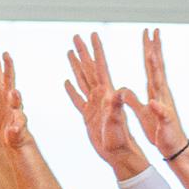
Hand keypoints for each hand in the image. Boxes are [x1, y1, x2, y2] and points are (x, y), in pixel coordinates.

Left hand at [0, 39, 30, 147]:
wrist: (8, 137)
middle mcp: (9, 96)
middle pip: (10, 78)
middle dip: (9, 67)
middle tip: (6, 54)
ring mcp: (16, 111)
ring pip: (17, 102)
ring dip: (16, 98)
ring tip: (13, 94)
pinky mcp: (18, 128)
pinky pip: (16, 129)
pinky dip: (15, 130)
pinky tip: (12, 132)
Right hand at [64, 32, 141, 167]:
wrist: (118, 154)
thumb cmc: (120, 140)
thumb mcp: (118, 122)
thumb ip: (117, 107)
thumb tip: (118, 93)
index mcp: (107, 94)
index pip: (101, 67)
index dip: (97, 50)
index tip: (93, 34)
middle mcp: (100, 96)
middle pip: (89, 69)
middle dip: (83, 52)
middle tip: (76, 36)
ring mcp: (94, 105)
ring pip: (82, 80)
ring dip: (76, 66)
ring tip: (70, 52)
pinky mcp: (88, 116)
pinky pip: (77, 100)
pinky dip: (71, 90)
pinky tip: (67, 82)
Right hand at [119, 28, 188, 158]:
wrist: (175, 147)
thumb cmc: (168, 137)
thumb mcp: (162, 125)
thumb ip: (158, 112)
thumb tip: (154, 102)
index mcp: (160, 95)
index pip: (154, 69)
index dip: (151, 52)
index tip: (148, 36)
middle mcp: (162, 91)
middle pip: (157, 64)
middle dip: (153, 47)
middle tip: (152, 30)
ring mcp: (162, 95)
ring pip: (156, 69)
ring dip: (153, 54)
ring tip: (150, 41)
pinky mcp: (159, 100)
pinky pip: (152, 79)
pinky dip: (150, 68)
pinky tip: (149, 65)